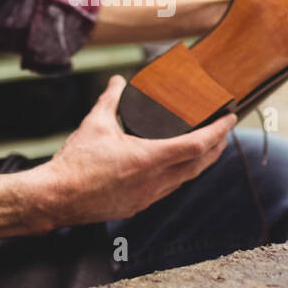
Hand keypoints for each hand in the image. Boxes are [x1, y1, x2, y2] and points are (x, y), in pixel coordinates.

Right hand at [31, 74, 235, 225]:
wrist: (57, 197)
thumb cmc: (76, 164)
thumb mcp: (95, 124)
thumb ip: (110, 99)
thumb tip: (118, 82)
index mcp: (148, 159)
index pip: (196, 145)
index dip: (217, 131)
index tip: (230, 119)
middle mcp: (154, 181)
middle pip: (199, 165)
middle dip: (216, 147)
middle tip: (224, 131)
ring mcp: (147, 197)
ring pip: (185, 179)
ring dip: (200, 163)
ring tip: (207, 147)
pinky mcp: (138, 205)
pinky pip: (169, 189)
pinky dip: (181, 175)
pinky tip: (176, 168)